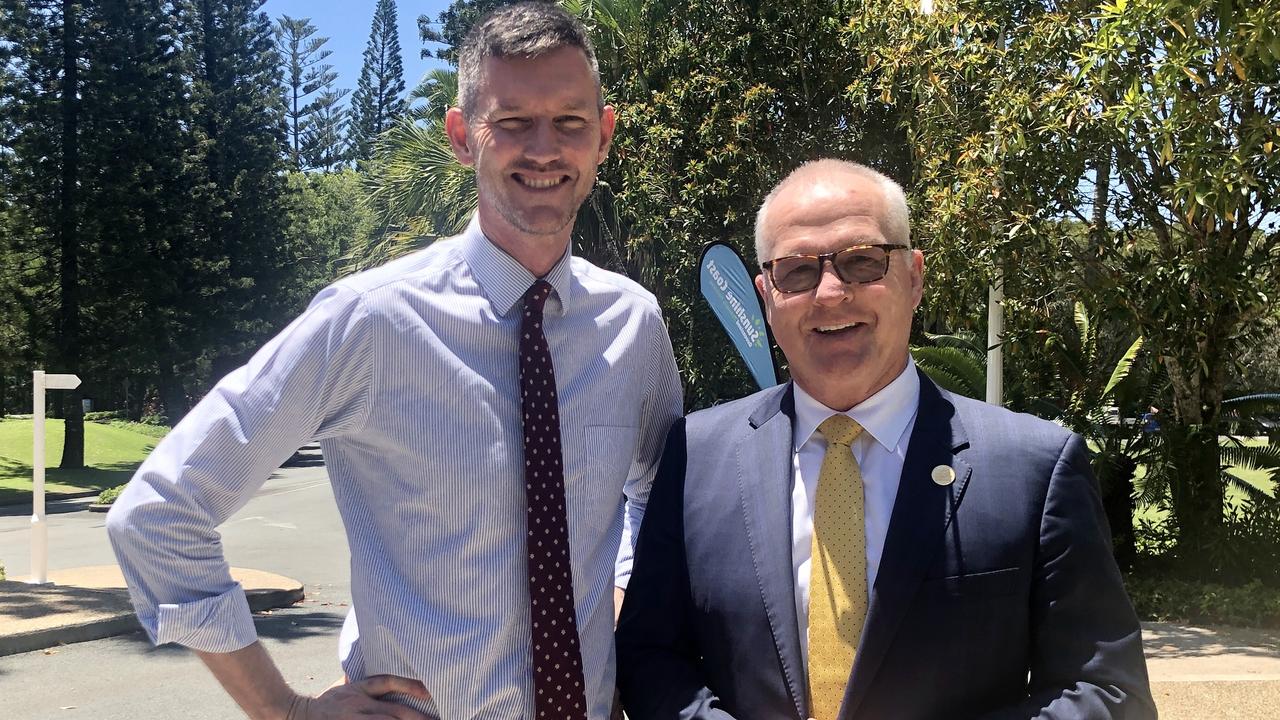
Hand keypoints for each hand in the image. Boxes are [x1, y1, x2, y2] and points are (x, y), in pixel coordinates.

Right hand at [288, 675, 432, 719]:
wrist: (295, 715)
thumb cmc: (327, 703)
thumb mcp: (347, 688)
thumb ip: (369, 686)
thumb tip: (394, 677)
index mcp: (359, 691)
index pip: (388, 683)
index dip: (411, 686)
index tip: (430, 691)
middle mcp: (359, 706)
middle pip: (395, 712)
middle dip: (418, 718)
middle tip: (437, 719)